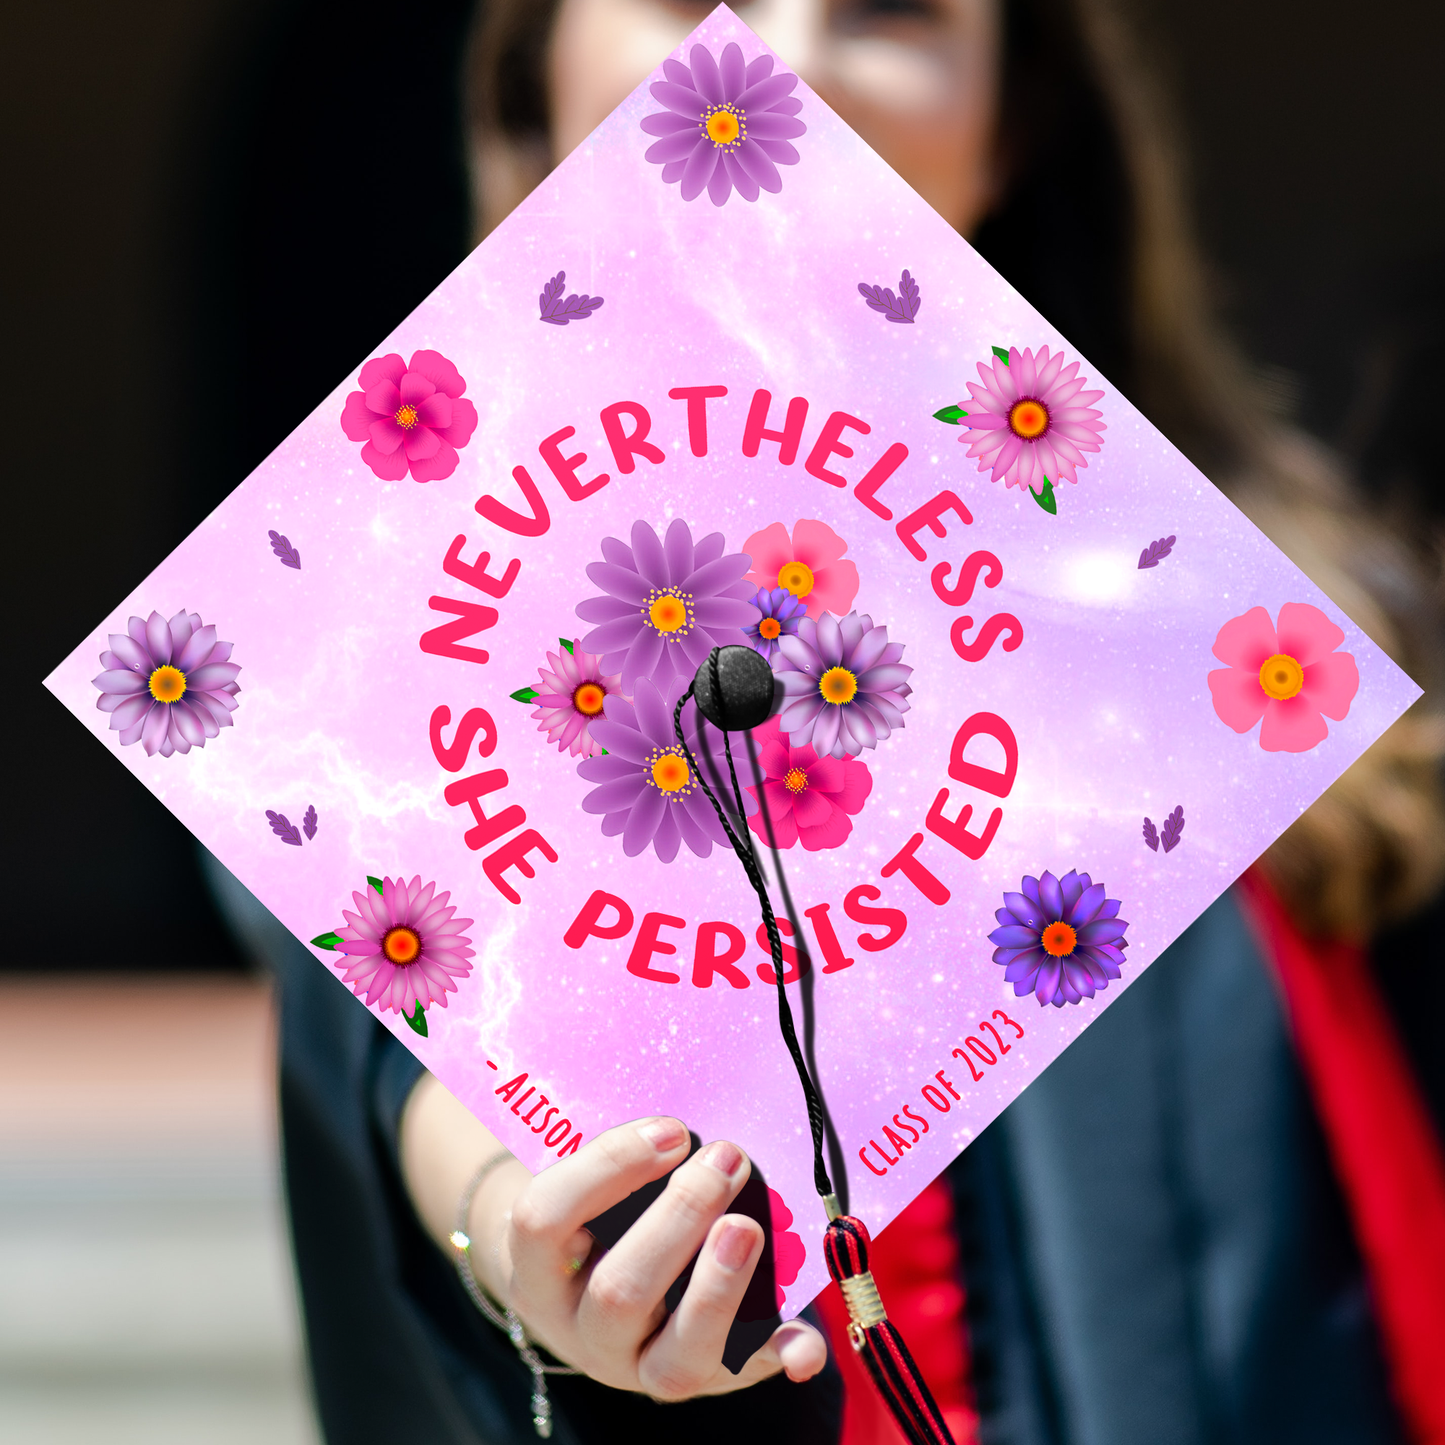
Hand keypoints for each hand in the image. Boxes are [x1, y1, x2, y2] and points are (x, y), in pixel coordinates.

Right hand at [401, 1077, 826, 1399]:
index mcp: (538, 1266)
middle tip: (728, 1156)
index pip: (547, 1219)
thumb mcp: (581, 1177)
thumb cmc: (593, 1208)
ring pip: (675, 1359)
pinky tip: (805, 1343)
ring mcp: (640, 1366)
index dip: (606, 1170)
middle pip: (620, 1291)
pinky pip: (739, 1381)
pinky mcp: (701, 1380)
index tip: (669, 1128)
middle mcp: (582, 1327)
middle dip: (679, 1221)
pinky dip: (775, 1358)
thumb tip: (669, 1079)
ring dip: (721, 1287)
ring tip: (753, 1225)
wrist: (580, 1293)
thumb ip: (616, 1143)